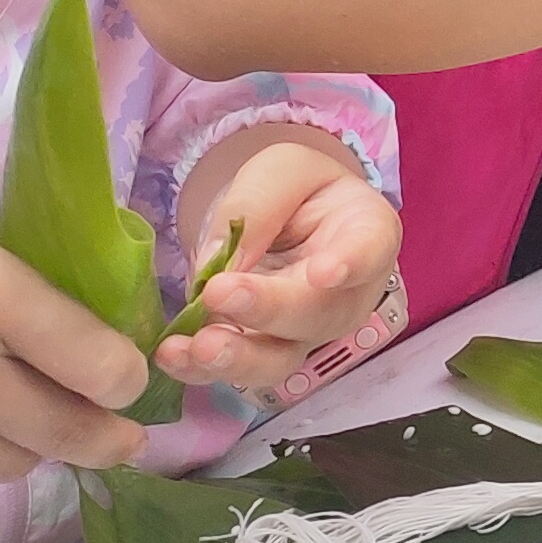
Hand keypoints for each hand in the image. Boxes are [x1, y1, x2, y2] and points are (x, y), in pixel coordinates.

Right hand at [0, 199, 148, 490]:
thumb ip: (21, 297)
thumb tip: (85, 341)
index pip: (98, 365)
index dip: (126, 377)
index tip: (128, 378)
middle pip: (68, 434)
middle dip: (108, 438)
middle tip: (122, 437)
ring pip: (13, 465)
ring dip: (35, 448)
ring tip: (34, 422)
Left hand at [161, 134, 402, 402]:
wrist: (289, 223)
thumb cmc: (299, 192)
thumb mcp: (282, 172)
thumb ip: (258, 206)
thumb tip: (218, 263)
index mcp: (366, 234)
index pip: (368, 251)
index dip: (350, 264)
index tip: (323, 273)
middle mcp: (345, 296)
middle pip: (318, 315)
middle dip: (268, 310)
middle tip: (219, 293)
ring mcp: (304, 333)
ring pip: (280, 358)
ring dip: (236, 358)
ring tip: (196, 347)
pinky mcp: (262, 353)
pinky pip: (237, 370)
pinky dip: (202, 369)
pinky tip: (173, 354)